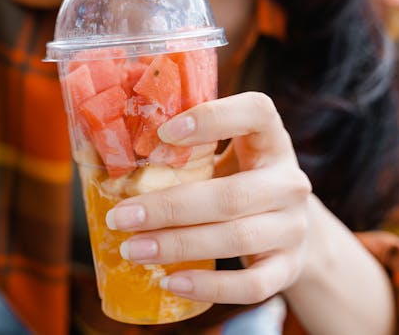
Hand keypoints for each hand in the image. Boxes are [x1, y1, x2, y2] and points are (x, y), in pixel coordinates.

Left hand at [105, 92, 311, 303]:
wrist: (290, 226)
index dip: (213, 118)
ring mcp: (293, 227)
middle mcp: (289, 181)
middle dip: (170, 207)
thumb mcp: (225, 154)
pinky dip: (210, 287)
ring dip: (179, 245)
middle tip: (120, 216)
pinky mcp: (288, 267)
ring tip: (132, 249)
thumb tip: (105, 149)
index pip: (256, 112)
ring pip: (237, 238)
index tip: (163, 131)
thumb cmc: (239, 178)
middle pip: (231, 195)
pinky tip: (171, 282)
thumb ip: (185, 150)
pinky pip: (253, 284)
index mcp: (271, 139)